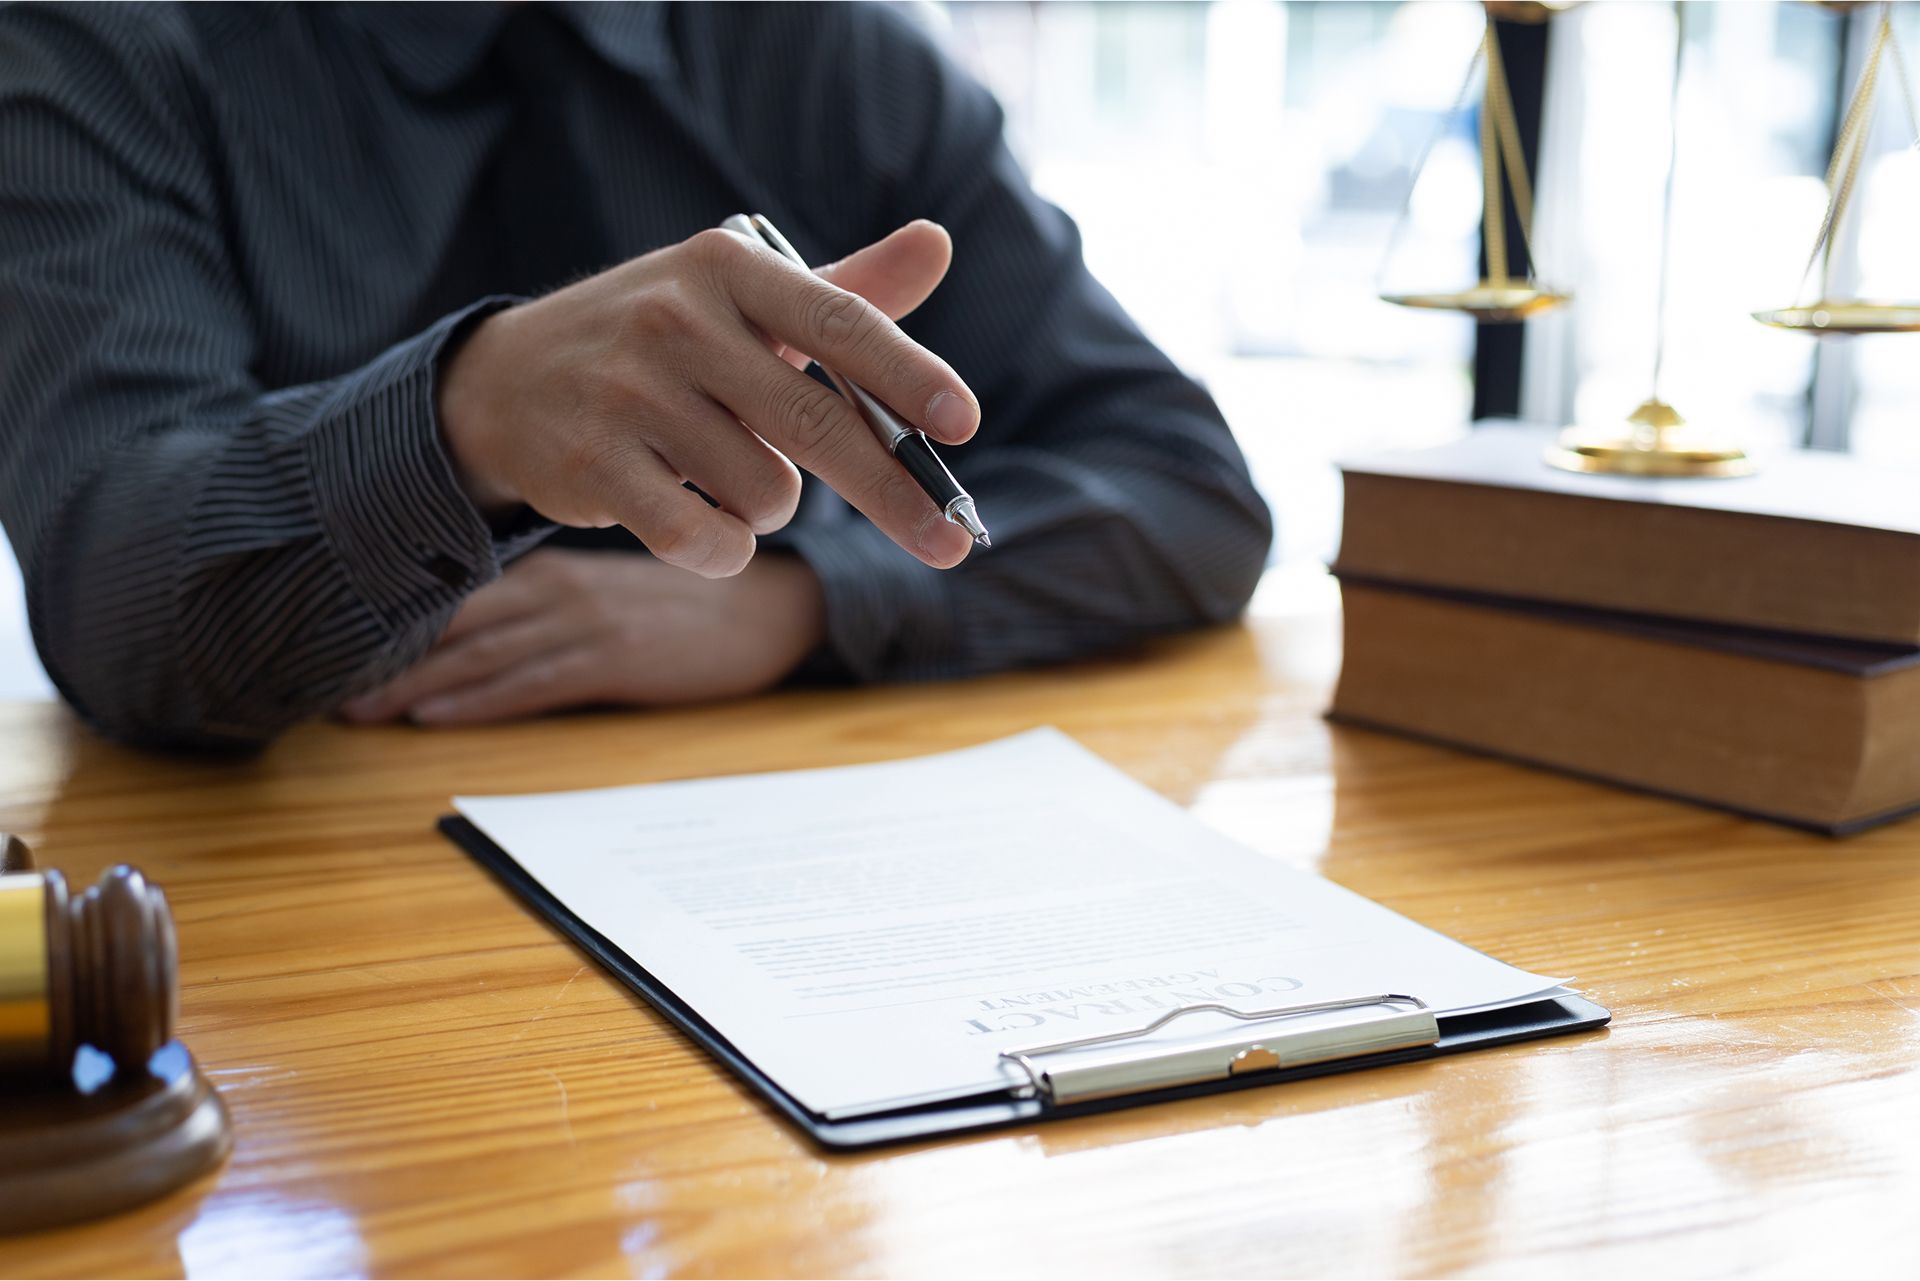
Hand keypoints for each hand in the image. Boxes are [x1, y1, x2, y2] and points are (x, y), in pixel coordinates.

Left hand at [339, 548, 825, 725]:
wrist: (774, 610)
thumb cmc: (691, 610)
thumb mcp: (614, 593)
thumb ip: (550, 605)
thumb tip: (482, 640)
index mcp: (556, 570)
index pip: (458, 594)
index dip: (395, 622)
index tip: (336, 646)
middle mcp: (561, 588)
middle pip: (456, 624)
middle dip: (387, 657)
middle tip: (322, 685)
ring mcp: (588, 622)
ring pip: (483, 653)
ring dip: (415, 684)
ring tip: (360, 711)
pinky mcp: (617, 658)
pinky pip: (533, 681)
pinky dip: (478, 699)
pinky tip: (435, 715)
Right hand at [438, 220, 978, 577]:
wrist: (507, 382)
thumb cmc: (660, 343)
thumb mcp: (741, 302)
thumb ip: (844, 292)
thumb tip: (939, 242)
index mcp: (726, 268)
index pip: (838, 322)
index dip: (908, 374)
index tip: (964, 422)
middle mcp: (676, 319)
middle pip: (817, 424)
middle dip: (895, 494)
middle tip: (951, 543)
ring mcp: (629, 392)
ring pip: (766, 492)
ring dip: (768, 506)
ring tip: (721, 471)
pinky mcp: (594, 465)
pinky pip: (704, 538)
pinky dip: (722, 549)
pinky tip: (704, 526)